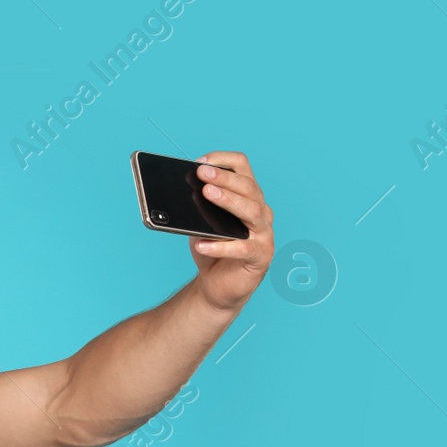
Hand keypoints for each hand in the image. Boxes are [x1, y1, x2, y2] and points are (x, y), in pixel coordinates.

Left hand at [187, 151, 274, 311]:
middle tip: (202, 173)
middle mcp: (261, 211)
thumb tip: (182, 190)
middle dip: (224, 178)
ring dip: (228, 201)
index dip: (223, 161)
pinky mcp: (260, 257)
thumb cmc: (211, 249)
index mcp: (248, 197)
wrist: (216, 286)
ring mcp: (264, 234)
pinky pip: (243, 248)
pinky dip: (221, 245)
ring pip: (251, 212)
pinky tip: (201, 244)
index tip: (200, 162)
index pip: (243, 168)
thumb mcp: (200, 224)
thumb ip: (198, 207)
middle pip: (248, 188)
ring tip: (206, 194)